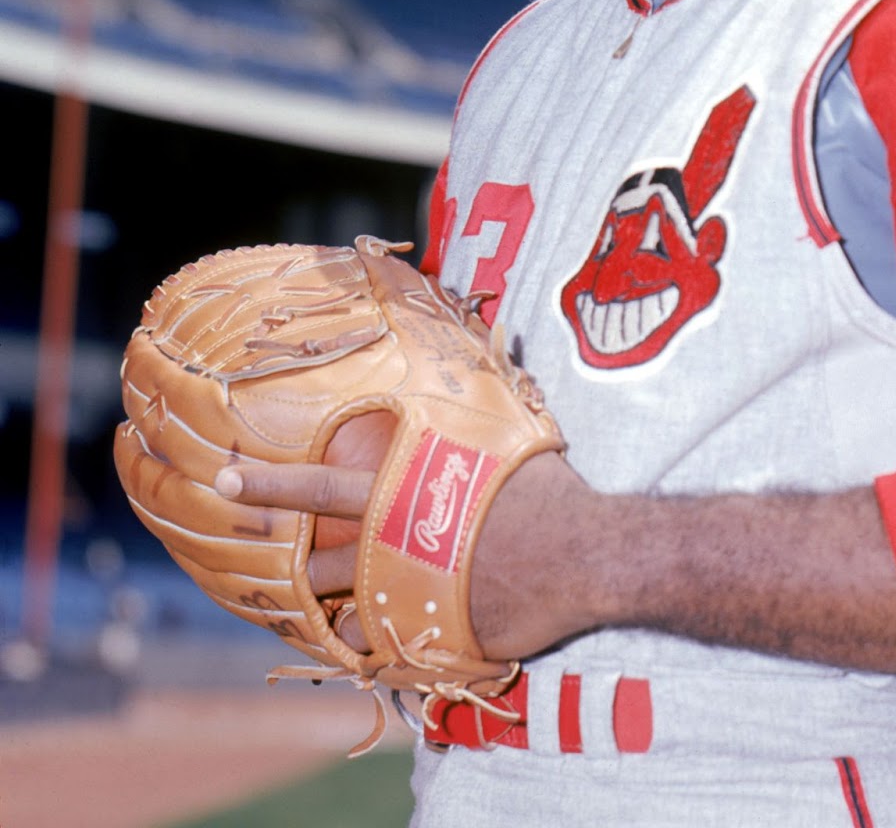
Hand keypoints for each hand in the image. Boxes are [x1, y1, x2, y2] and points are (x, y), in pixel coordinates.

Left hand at [214, 412, 597, 660]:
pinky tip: (361, 636)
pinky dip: (366, 638)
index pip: (318, 487)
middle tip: (245, 553)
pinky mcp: (428, 637)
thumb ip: (472, 410)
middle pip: (315, 560)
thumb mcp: (507, 432)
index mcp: (401, 493)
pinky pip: (380, 643)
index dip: (270, 485)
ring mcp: (404, 599)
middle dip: (277, 558)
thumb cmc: (546, 488)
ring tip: (301, 602)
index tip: (225, 481)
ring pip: (340, 608)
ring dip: (319, 604)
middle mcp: (390, 548)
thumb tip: (480, 340)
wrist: (583, 555)